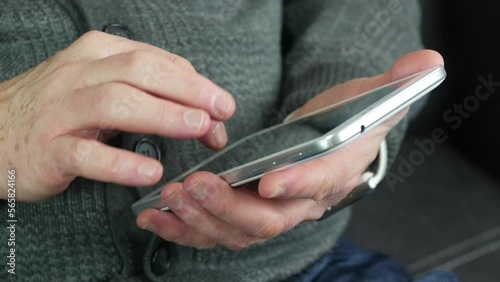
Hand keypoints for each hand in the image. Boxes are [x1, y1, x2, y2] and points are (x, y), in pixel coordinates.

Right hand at [0, 31, 234, 200]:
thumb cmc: (59, 108)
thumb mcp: (103, 85)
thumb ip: (149, 92)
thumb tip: (201, 109)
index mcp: (98, 54)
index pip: (157, 61)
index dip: (196, 84)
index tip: (222, 106)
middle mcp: (80, 75)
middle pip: (141, 72)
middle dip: (187, 90)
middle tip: (221, 110)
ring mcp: (62, 111)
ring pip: (116, 103)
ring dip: (162, 114)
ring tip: (197, 128)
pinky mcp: (50, 148)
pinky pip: (87, 154)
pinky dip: (121, 163)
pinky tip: (151, 170)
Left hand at [136, 50, 443, 249]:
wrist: (332, 147)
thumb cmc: (348, 125)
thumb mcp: (373, 100)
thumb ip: (395, 83)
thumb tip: (426, 63)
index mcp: (334, 173)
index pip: (320, 183)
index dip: (299, 183)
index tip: (271, 180)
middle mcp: (302, 202)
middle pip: (268, 219)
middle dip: (231, 205)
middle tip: (196, 183)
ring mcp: (271, 213)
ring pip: (236, 232)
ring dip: (201, 219)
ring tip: (170, 198)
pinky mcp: (245, 214)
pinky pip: (214, 232)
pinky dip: (185, 229)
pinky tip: (156, 217)